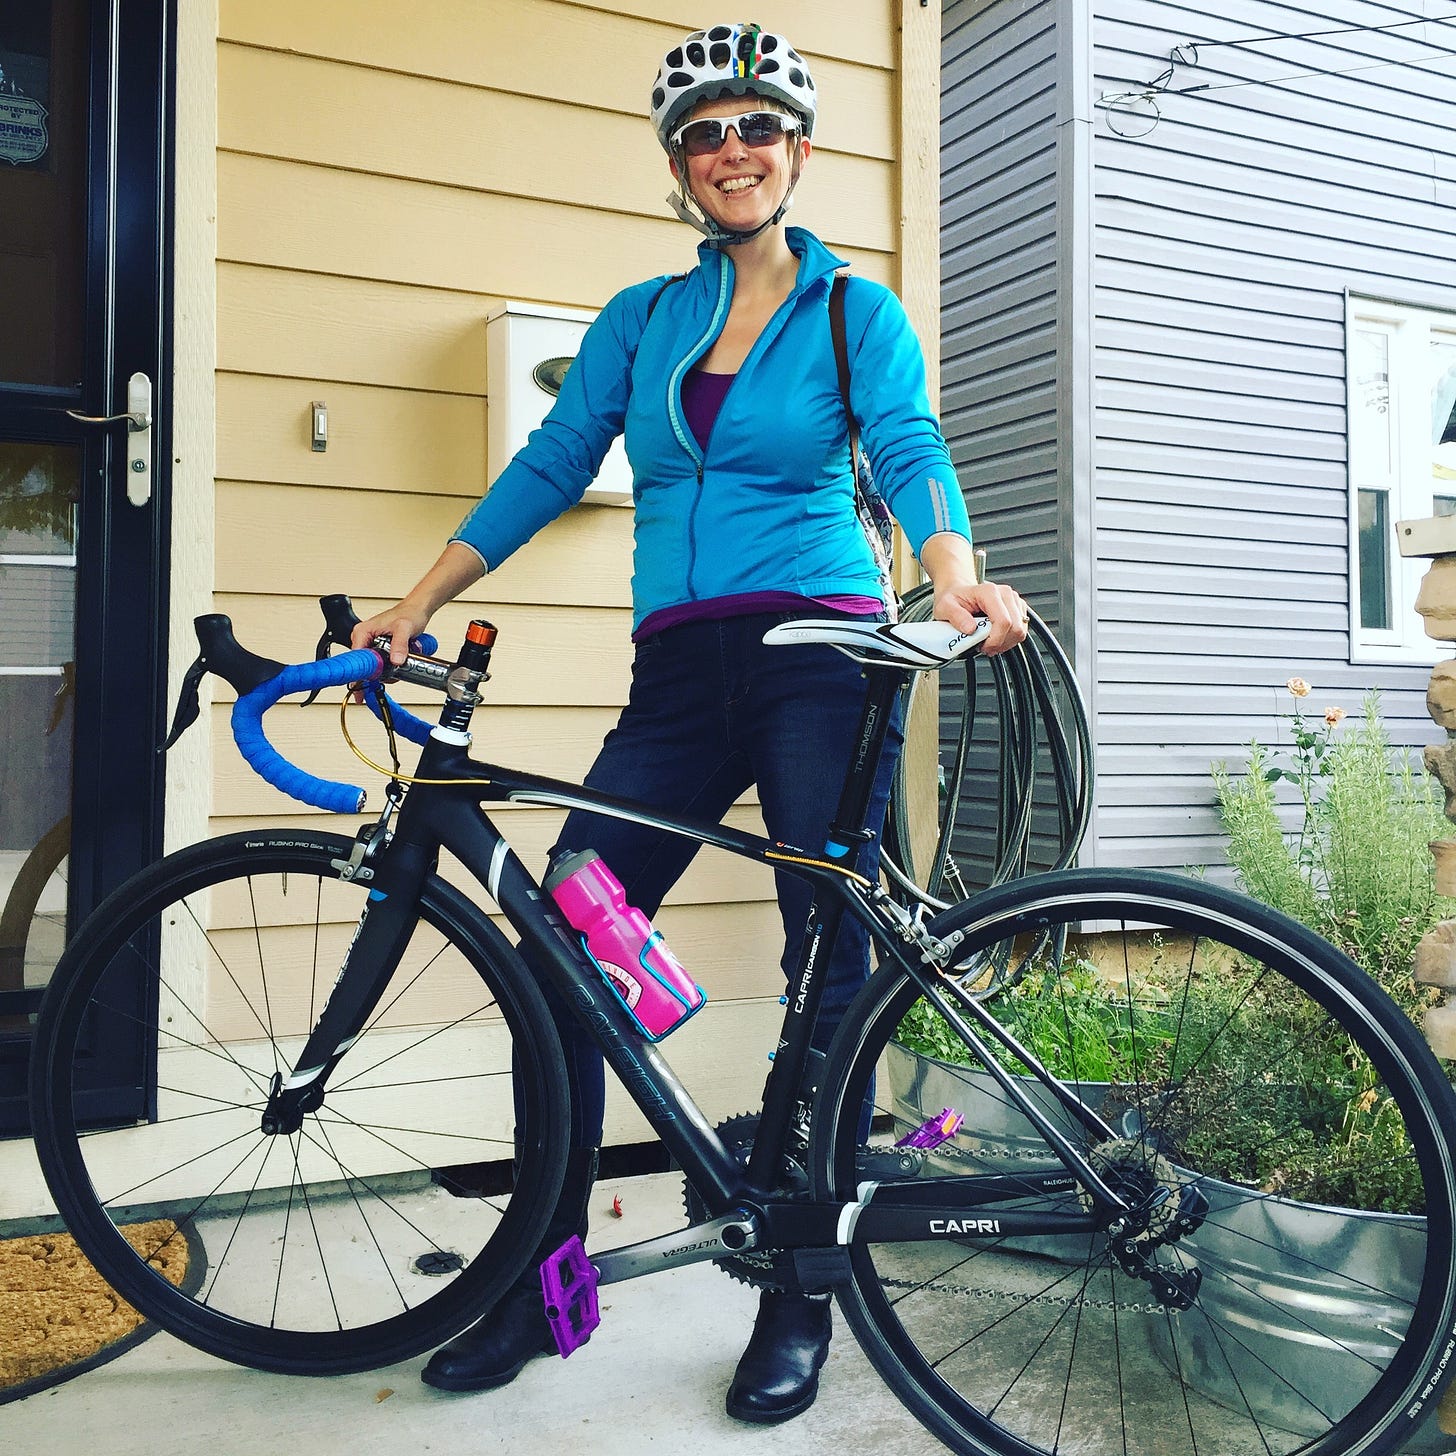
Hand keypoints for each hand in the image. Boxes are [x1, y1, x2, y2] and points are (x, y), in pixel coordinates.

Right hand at [348, 543, 487, 665]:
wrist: (417, 610)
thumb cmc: (409, 614)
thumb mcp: (404, 629)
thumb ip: (400, 645)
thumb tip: (396, 660)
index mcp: (362, 632)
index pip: (356, 659)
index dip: (366, 670)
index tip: (377, 677)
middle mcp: (363, 638)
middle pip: (365, 665)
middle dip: (380, 671)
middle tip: (395, 669)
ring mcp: (371, 644)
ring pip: (374, 666)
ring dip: (388, 669)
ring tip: (400, 660)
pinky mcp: (380, 648)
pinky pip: (382, 663)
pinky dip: (391, 666)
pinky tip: (400, 660)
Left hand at [933, 576, 1028, 656]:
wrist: (960, 593)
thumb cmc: (954, 599)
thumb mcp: (945, 607)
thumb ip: (956, 617)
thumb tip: (970, 629)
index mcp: (989, 592)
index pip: (1003, 622)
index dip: (995, 640)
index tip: (983, 646)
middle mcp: (1006, 594)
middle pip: (1016, 628)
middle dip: (1000, 643)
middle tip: (984, 646)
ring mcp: (1014, 601)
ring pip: (1020, 631)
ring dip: (1005, 643)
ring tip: (988, 642)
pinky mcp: (1018, 609)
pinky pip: (1021, 631)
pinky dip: (1008, 640)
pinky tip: (995, 637)